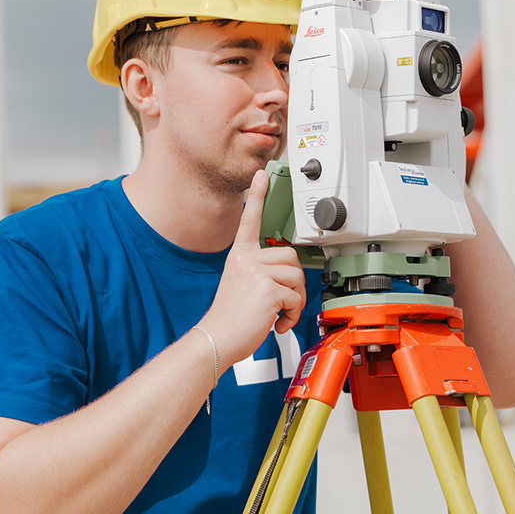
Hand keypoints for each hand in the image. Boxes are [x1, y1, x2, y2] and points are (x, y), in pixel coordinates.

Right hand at [198, 170, 306, 367]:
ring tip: (278, 313)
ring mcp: (256, 272)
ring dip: (295, 301)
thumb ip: (260, 271)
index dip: (257, 194)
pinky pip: (296, 298)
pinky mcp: (267, 289)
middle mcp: (247, 259)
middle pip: (291, 257)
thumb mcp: (241, 284)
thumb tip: (286, 274)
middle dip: (295, 282)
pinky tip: (276, 323)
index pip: (250, 219)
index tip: (262, 174)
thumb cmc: (230, 318)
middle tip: (283, 301)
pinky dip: (292, 315)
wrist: (217, 339)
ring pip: (297, 277)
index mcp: (240, 256)